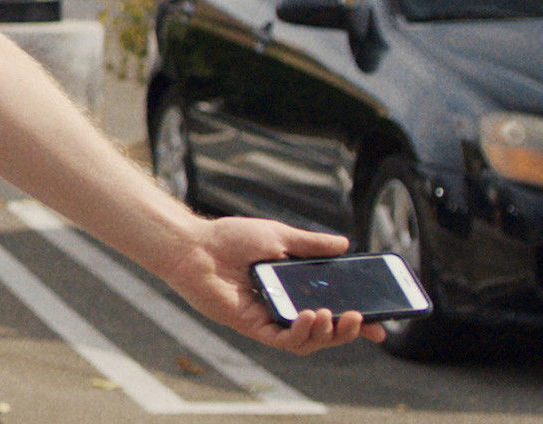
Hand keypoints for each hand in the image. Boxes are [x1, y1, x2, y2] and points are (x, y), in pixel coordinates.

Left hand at [160, 216, 384, 353]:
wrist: (195, 244)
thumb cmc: (231, 238)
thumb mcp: (280, 236)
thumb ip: (312, 245)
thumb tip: (345, 245)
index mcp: (293, 287)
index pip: (332, 307)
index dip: (357, 318)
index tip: (382, 320)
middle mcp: (284, 306)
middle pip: (325, 330)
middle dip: (349, 330)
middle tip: (362, 320)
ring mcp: (269, 319)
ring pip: (308, 341)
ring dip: (328, 333)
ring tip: (335, 315)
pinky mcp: (252, 326)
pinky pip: (284, 340)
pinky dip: (302, 333)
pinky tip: (311, 316)